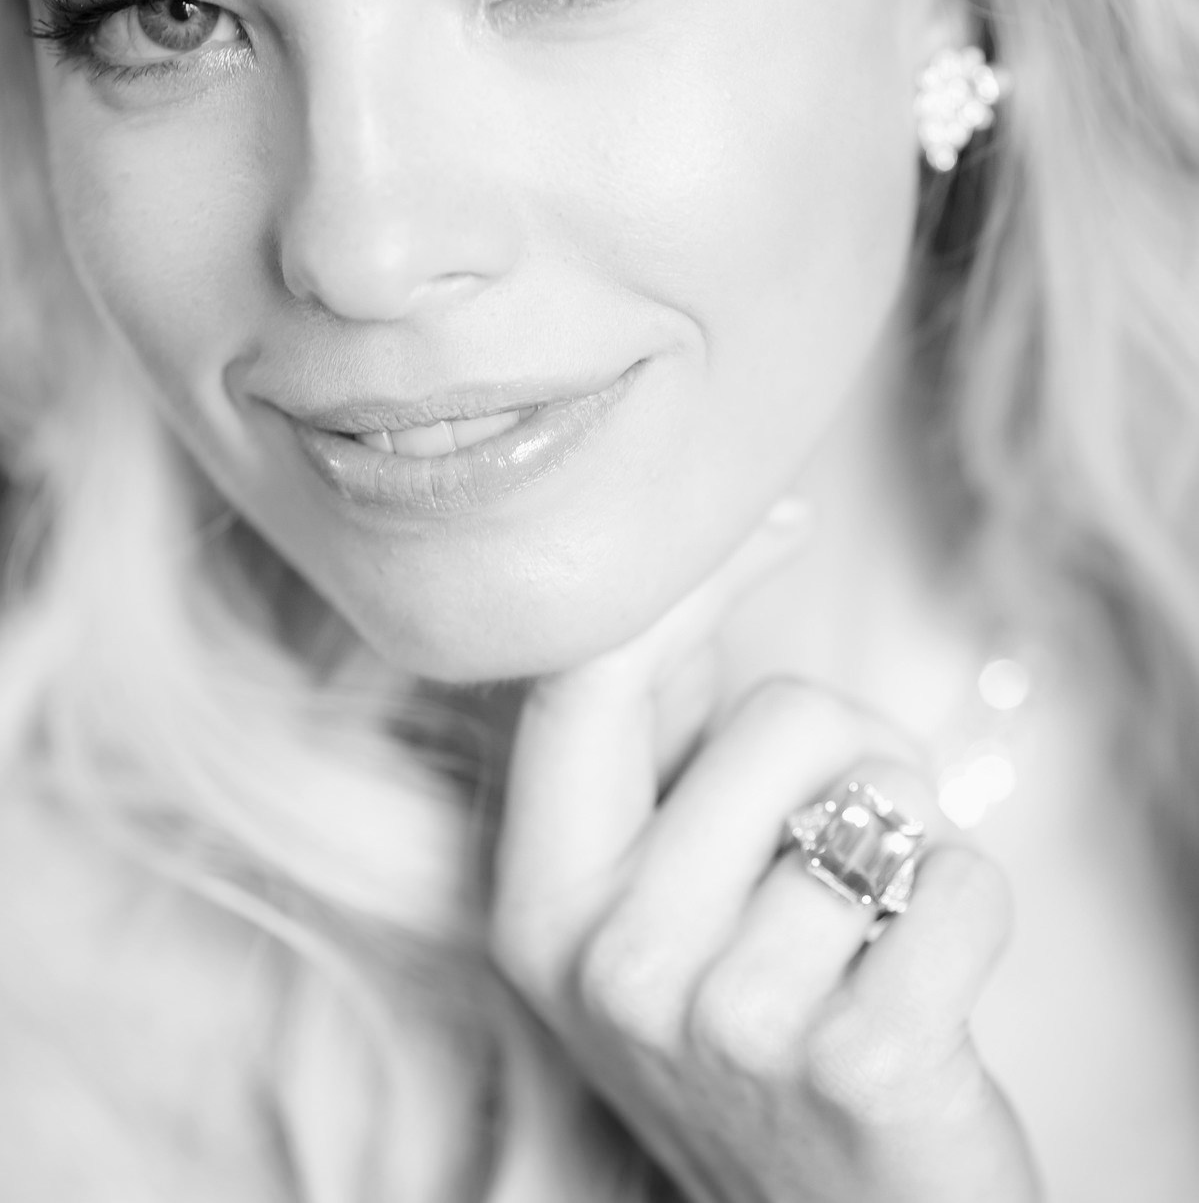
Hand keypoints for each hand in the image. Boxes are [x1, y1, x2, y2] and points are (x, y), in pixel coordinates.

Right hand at [490, 512, 1041, 1202]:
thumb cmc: (759, 1024)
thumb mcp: (657, 892)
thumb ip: (661, 739)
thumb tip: (724, 541)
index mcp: (540, 899)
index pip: (590, 674)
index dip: (696, 575)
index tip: (784, 527)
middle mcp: (609, 960)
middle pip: (776, 714)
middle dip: (856, 743)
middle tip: (852, 830)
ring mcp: (724, 1020)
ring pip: (880, 792)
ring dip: (916, 837)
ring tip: (878, 918)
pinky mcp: (856, 1065)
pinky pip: (964, 880)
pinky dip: (974, 909)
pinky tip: (927, 986)